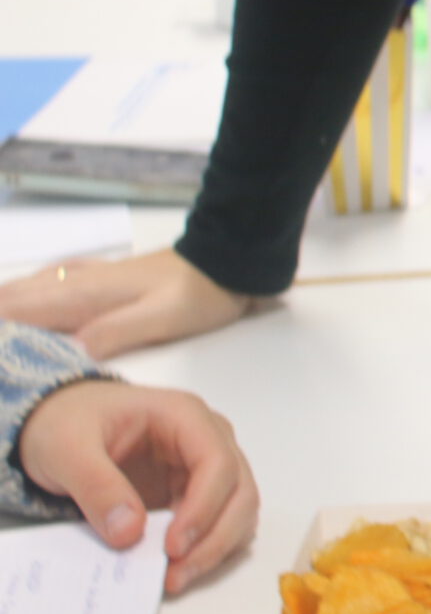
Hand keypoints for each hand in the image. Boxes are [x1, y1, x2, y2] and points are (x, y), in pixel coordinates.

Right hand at [0, 250, 252, 358]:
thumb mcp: (160, 318)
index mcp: (81, 295)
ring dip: (1, 308)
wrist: (226, 262)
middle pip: (9, 300)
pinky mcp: (93, 283)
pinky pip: (39, 291)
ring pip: (21, 293)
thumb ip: (114, 332)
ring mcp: (81, 280)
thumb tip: (68, 352)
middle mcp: (71, 284)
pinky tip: (16, 307)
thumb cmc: (196, 293)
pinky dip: (18, 301)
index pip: (14, 310)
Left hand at [17, 378, 258, 594]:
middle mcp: (208, 439)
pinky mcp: (196, 493)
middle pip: (239, 490)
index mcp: (185, 416)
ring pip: (239, 510)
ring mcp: (206, 467)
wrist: (58, 424)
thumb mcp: (67, 449)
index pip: (217, 462)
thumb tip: (130, 533)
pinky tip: (178, 568)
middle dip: (215, 537)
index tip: (172, 548)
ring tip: (175, 578)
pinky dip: (208, 548)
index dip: (204, 508)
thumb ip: (97, 486)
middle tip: (176, 574)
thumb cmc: (66, 424)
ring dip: (216, 548)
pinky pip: (221, 522)